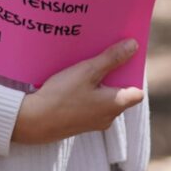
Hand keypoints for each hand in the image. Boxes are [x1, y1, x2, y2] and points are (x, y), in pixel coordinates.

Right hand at [11, 40, 145, 144]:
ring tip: (83, 71)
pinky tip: (71, 85)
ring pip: (103, 100)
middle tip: (100, 60)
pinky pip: (90, 106)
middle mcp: (109, 117)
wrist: (33, 122)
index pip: (137, 92)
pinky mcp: (79, 124)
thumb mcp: (87, 71)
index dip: (132, 76)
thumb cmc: (62, 96)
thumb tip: (134, 46)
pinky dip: (85, 95)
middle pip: (119, 94)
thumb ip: (111, 59)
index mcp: (116, 105)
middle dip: (112, 77)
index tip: (122, 61)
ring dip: (97, 86)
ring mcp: (94, 122)